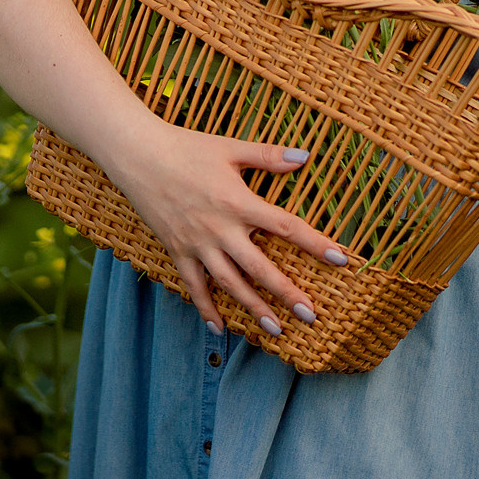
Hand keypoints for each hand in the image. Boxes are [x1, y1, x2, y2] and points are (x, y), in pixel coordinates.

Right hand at [97, 121, 349, 334]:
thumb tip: (305, 157)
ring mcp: (197, 243)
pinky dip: (205, 308)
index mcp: (239, 202)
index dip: (315, 243)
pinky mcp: (177, 250)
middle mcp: (220, 229)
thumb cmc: (186, 147)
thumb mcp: (230, 149)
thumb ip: (268, 156)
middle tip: (311, 315)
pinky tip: (219, 328)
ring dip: (253, 308)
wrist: (138, 155)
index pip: (286, 226)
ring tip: (276, 331)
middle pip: (260, 267)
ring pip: (229, 284)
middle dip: (287, 293)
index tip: (341, 259)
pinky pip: (193, 285)